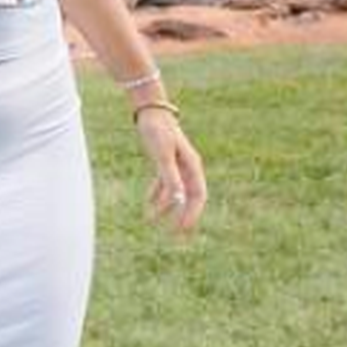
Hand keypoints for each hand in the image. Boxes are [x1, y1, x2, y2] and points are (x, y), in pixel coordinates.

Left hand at [134, 105, 208, 232]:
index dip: (193, 213)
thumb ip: (170, 176)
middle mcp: (188, 167)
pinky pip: (164, 185)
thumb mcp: (163, 154)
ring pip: (176, 194)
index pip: (198, 195)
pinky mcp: (165, 162)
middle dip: (184, 217)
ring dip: (168, 209)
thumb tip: (177, 199)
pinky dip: (157, 196)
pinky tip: (148, 207)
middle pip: (189, 197)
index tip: (184, 229)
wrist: (150, 110)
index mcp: (192, 166)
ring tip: (155, 223)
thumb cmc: (158, 129)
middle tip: (177, 237)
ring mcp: (177, 165)